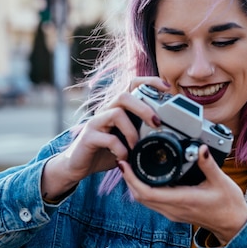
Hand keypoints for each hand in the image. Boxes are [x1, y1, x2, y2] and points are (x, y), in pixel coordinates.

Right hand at [41, 77, 170, 201]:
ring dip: (132, 131)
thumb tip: (168, 132)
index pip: (132, 84)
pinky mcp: (88, 137)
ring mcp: (95, 122)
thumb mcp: (127, 139)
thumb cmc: (105, 151)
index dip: (150, 81)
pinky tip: (124, 157)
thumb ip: (142, 132)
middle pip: (124, 95)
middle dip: (144, 107)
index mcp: (117, 108)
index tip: (167, 88)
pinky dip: (121, 149)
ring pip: (116, 113)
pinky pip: (108, 138)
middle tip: (157, 123)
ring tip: (136, 146)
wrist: (78, 165)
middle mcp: (105, 110)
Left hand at [118, 145, 246, 244]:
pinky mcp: (174, 212)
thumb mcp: (221, 181)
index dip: (131, 178)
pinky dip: (143, 190)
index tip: (124, 164)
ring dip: (134, 185)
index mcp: (182, 200)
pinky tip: (146, 178)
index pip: (147, 192)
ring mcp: (172, 212)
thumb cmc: (228, 204)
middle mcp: (173, 209)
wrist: (233, 224)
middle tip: (124, 159)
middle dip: (128, 179)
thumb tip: (200, 148)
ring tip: (131, 166)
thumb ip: (208, 164)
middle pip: (140, 197)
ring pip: (144, 201)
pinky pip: (152, 202)